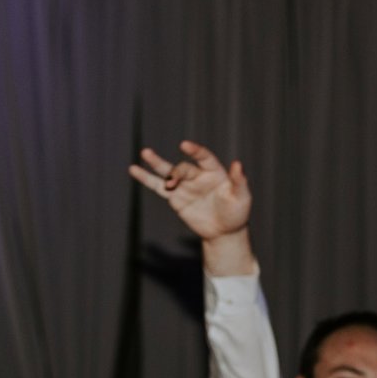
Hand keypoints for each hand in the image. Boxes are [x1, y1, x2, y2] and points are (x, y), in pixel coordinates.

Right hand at [128, 141, 250, 243]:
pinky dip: (146, 178)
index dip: (195, 151)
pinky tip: (134, 170)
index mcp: (214, 171)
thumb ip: (239, 181)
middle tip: (173, 178)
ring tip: (145, 153)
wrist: (224, 231)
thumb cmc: (236, 212)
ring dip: (156, 163)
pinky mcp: (174, 197)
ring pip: (168, 172)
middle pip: (184, 168)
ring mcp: (184, 185)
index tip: (185, 145)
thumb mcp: (242, 197)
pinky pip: (158, 186)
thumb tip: (238, 163)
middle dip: (178, 172)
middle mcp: (197, 175)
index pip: (204, 157)